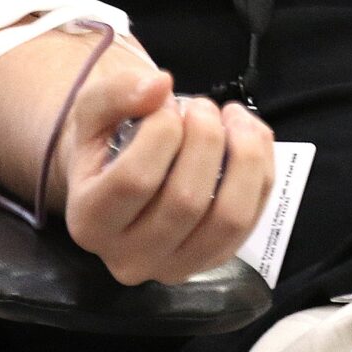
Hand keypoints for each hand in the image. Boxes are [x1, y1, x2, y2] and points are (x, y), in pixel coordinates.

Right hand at [58, 64, 275, 285]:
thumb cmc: (107, 144)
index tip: (167, 104)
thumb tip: (160, 85)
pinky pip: (254, 218)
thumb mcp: (94, 109)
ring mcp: (176, 267)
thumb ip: (117, 92)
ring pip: (229, 218)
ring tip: (233, 118)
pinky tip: (249, 137)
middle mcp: (128, 258)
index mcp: (89, 222)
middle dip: (205, 139)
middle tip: (202, 106)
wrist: (123, 179)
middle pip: (185, 201)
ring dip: (244, 157)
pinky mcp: (215, 260)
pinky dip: (262, 170)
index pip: (135, 180)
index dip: (162, 132)